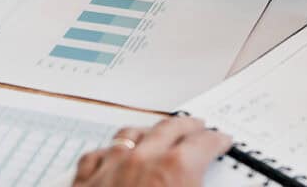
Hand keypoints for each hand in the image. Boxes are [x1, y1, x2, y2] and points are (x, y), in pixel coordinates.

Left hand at [73, 117, 230, 186]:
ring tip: (157, 131)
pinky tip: (112, 152)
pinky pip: (98, 155)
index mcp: (175, 169)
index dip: (216, 141)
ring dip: (148, 131)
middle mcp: (142, 161)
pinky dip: (110, 152)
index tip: (221, 141)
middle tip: (197, 126)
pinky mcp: (85, 182)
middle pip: (169, 129)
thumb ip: (201, 183)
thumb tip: (205, 180)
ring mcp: (110, 168)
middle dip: (187, 126)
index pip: (204, 144)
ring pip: (130, 135)